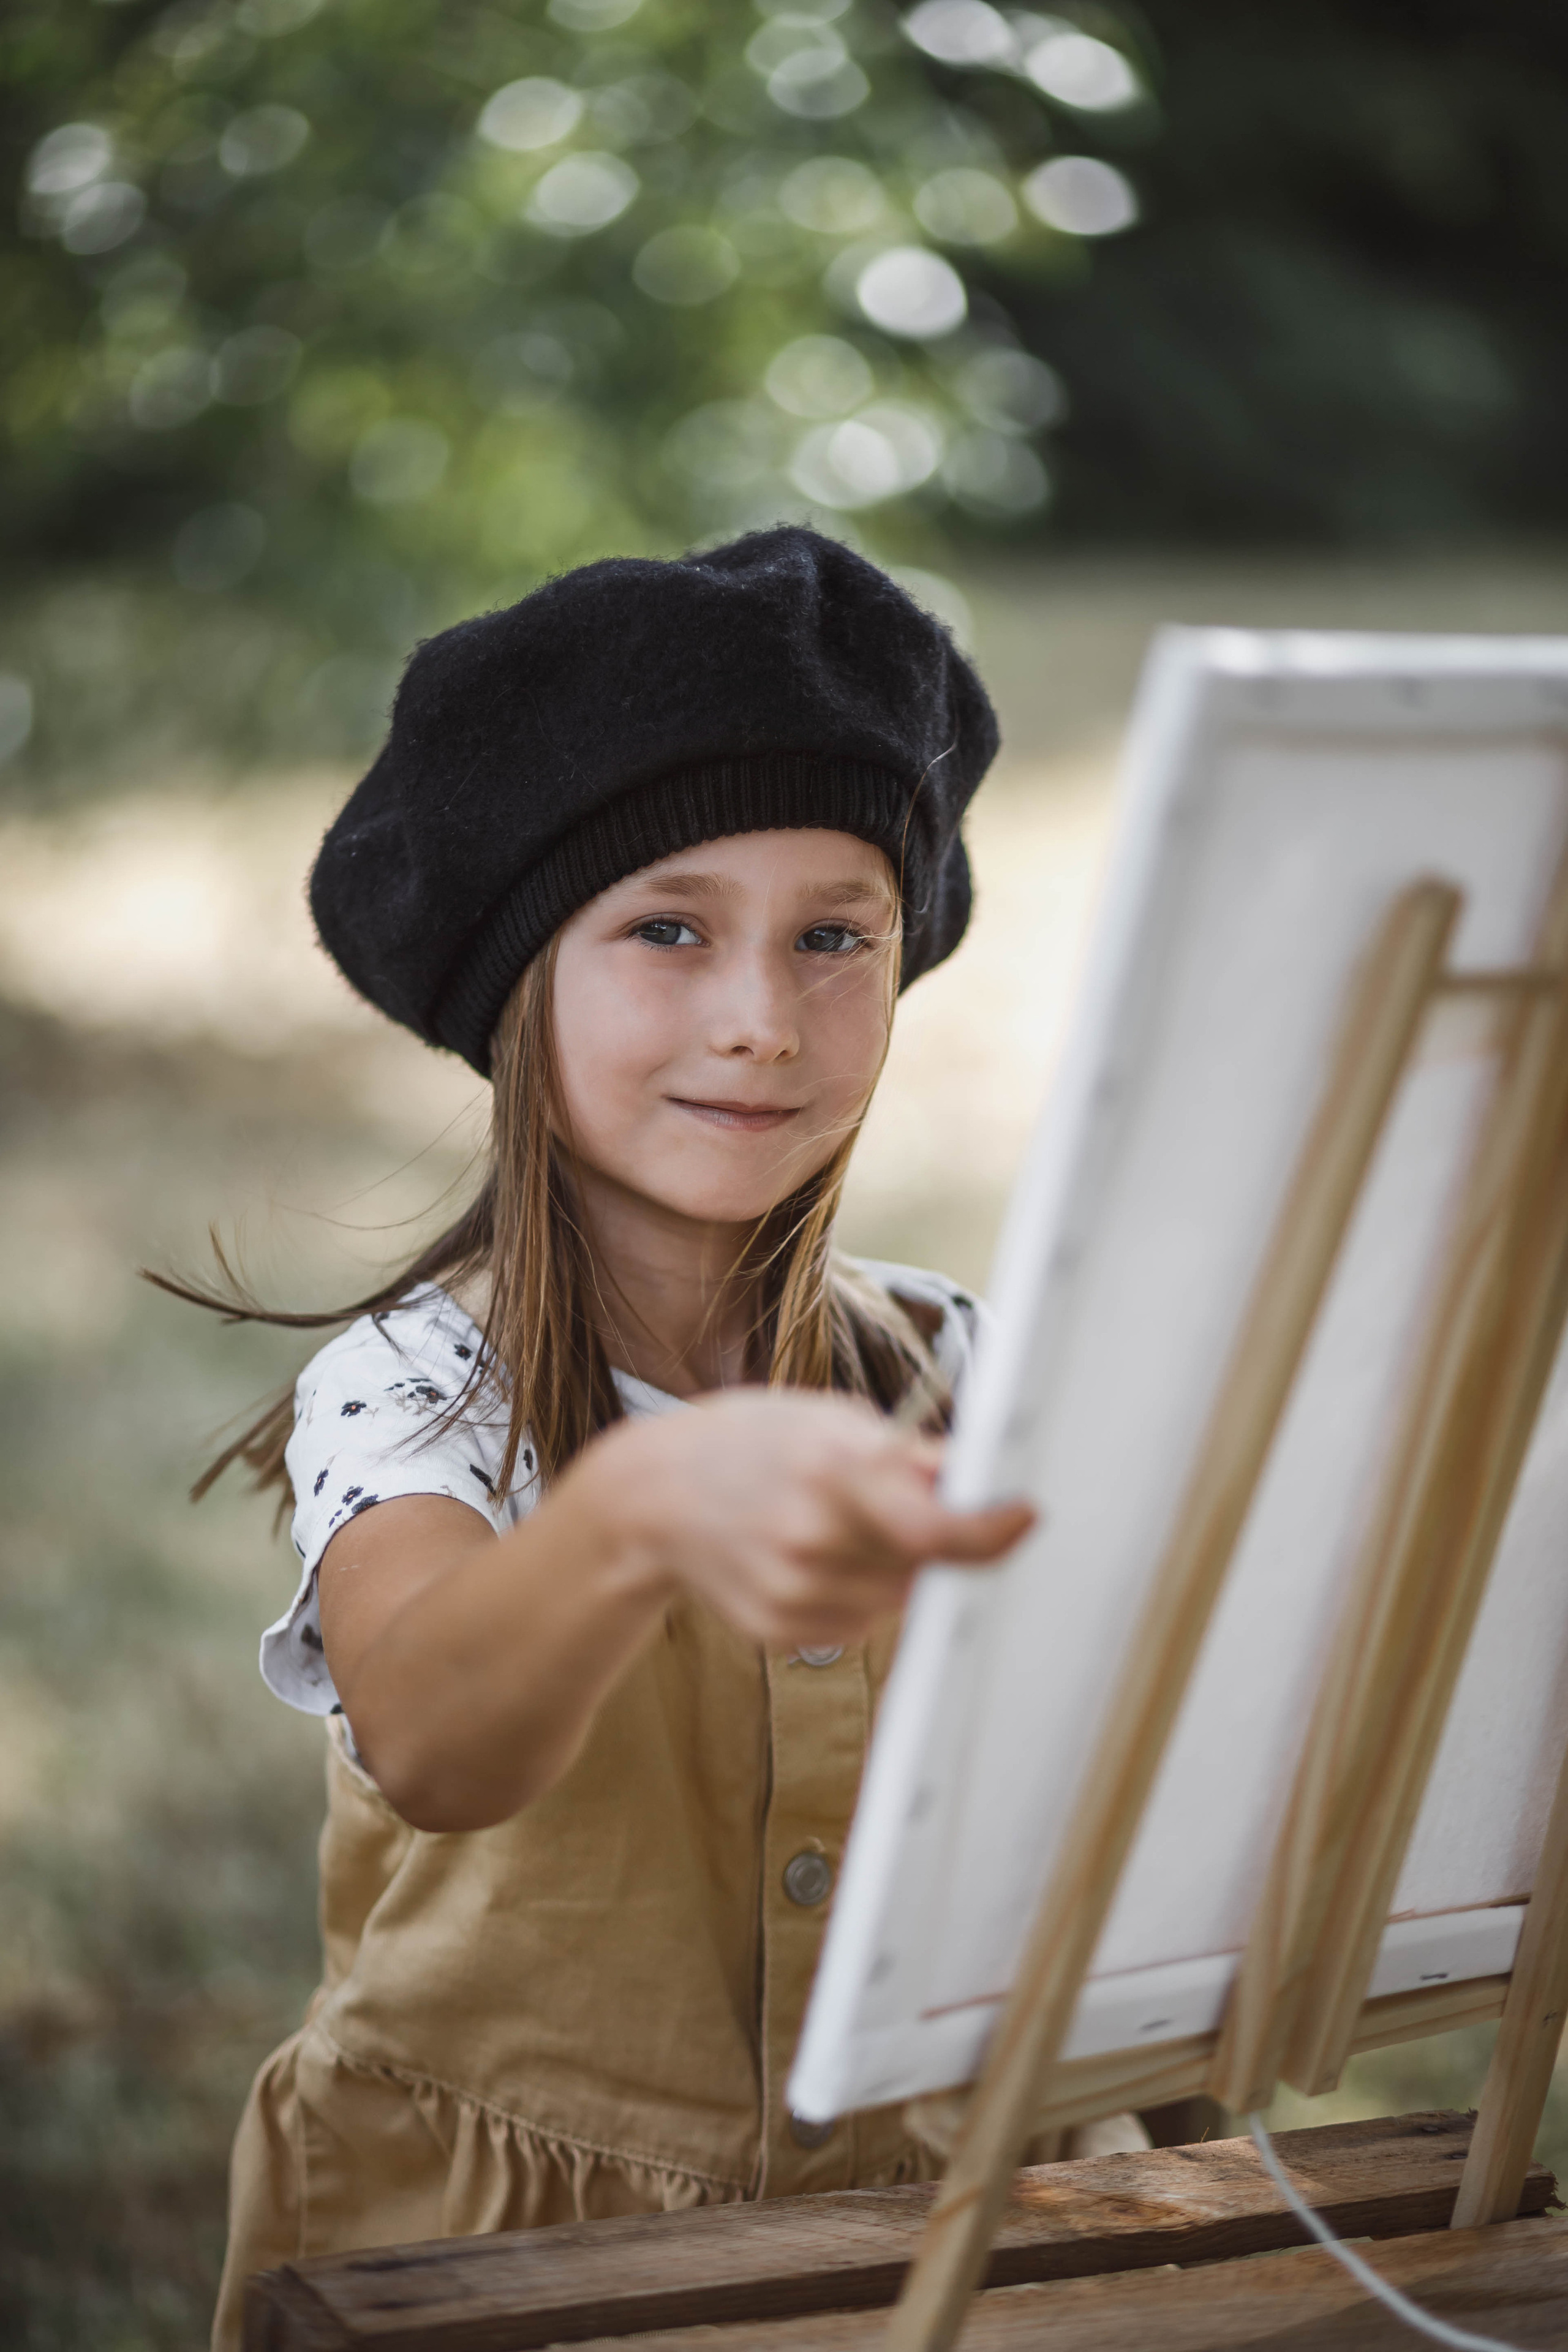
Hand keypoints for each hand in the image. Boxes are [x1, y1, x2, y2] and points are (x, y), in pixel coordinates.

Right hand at [582, 1388, 1034, 1649]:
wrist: (654, 1496)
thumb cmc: (750, 1442)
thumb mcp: (827, 1418)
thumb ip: (908, 1455)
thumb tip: (979, 1474)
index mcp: (831, 1471)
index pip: (935, 1528)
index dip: (990, 1531)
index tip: (1022, 1515)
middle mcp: (813, 1539)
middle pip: (924, 1564)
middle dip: (931, 1536)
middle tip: (895, 1500)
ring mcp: (793, 1593)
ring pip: (897, 1598)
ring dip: (893, 1567)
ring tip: (837, 1523)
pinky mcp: (780, 1631)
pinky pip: (858, 1623)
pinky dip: (856, 1593)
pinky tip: (812, 1555)